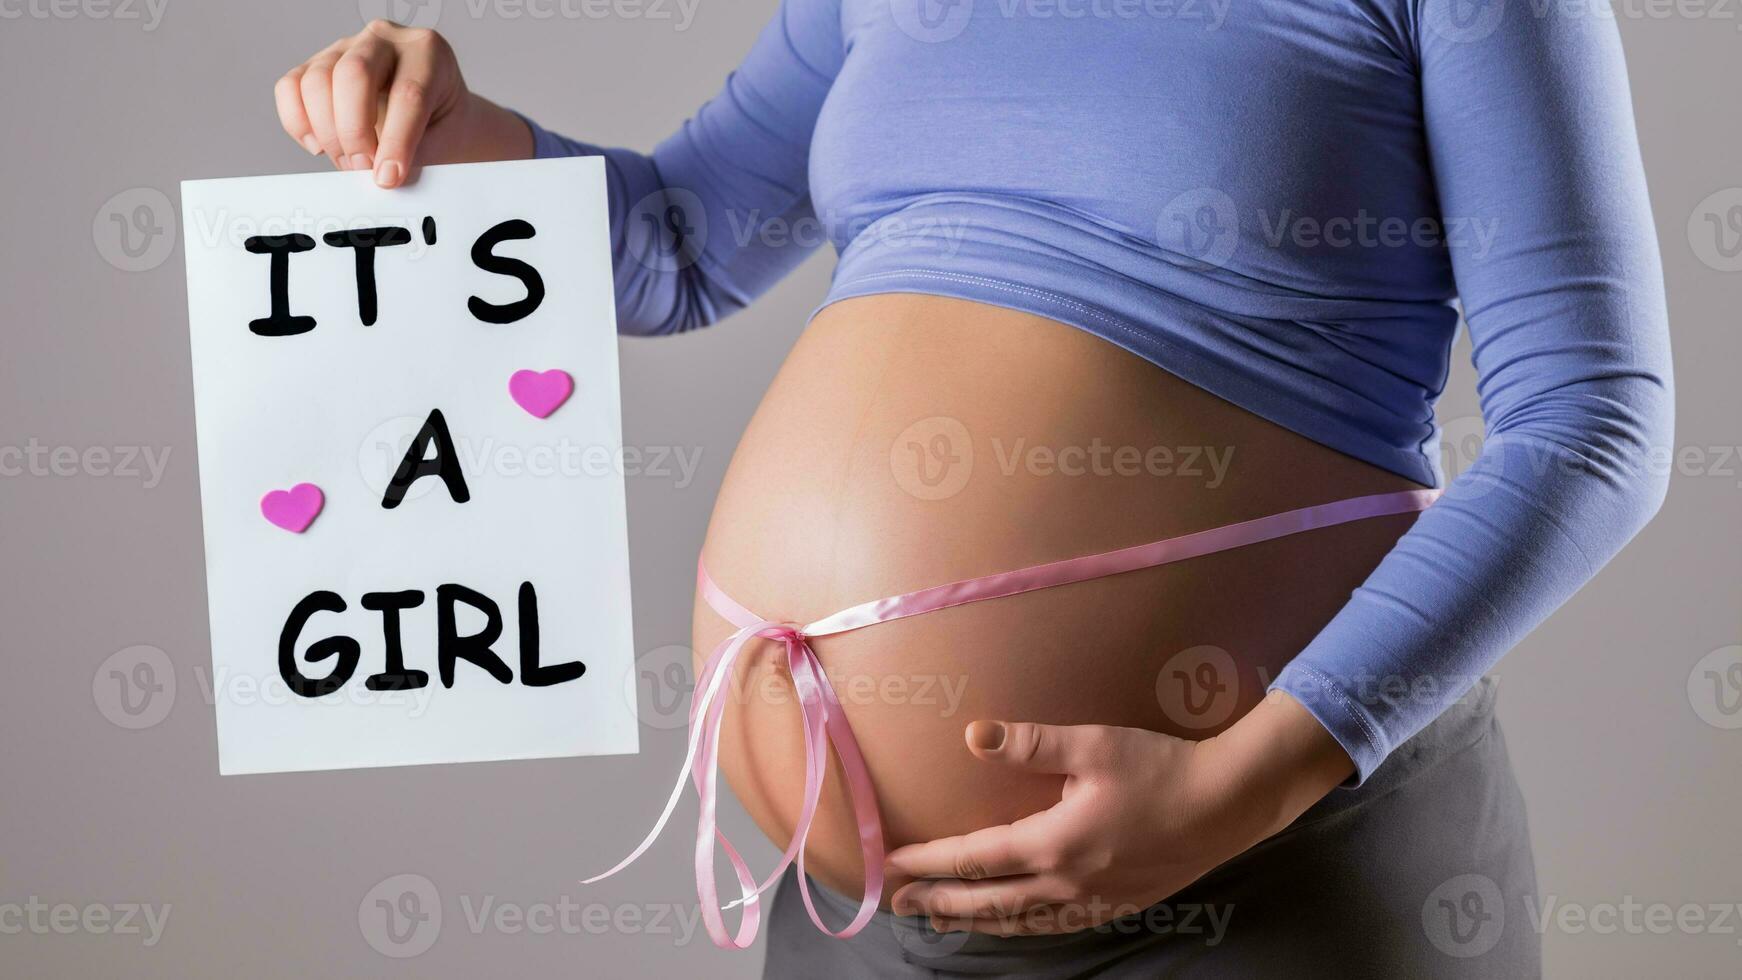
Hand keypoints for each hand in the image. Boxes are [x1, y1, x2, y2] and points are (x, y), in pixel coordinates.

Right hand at [274, 20, 531, 188]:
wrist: (440, 115)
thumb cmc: (444, 126)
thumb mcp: (446, 142)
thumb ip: (417, 156)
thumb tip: (382, 176)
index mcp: (429, 52)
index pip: (408, 92)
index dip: (395, 141)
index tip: (388, 177)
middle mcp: (385, 40)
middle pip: (354, 73)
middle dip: (354, 131)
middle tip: (362, 168)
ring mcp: (346, 47)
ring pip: (316, 80)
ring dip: (327, 132)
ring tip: (348, 162)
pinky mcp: (317, 64)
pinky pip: (291, 87)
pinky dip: (298, 122)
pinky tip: (319, 146)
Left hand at [883, 692, 1353, 935]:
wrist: (1227, 804)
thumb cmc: (1160, 767)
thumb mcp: (1094, 744)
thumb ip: (1030, 744)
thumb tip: (973, 736)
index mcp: (1055, 843)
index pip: (975, 859)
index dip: (929, 862)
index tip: (892, 862)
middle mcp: (1068, 882)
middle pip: (989, 902)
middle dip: (939, 903)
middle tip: (899, 904)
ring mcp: (1095, 900)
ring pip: (1021, 922)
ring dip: (976, 921)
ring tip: (942, 920)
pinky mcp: (1119, 904)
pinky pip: (1056, 925)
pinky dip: (1022, 926)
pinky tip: (1014, 922)